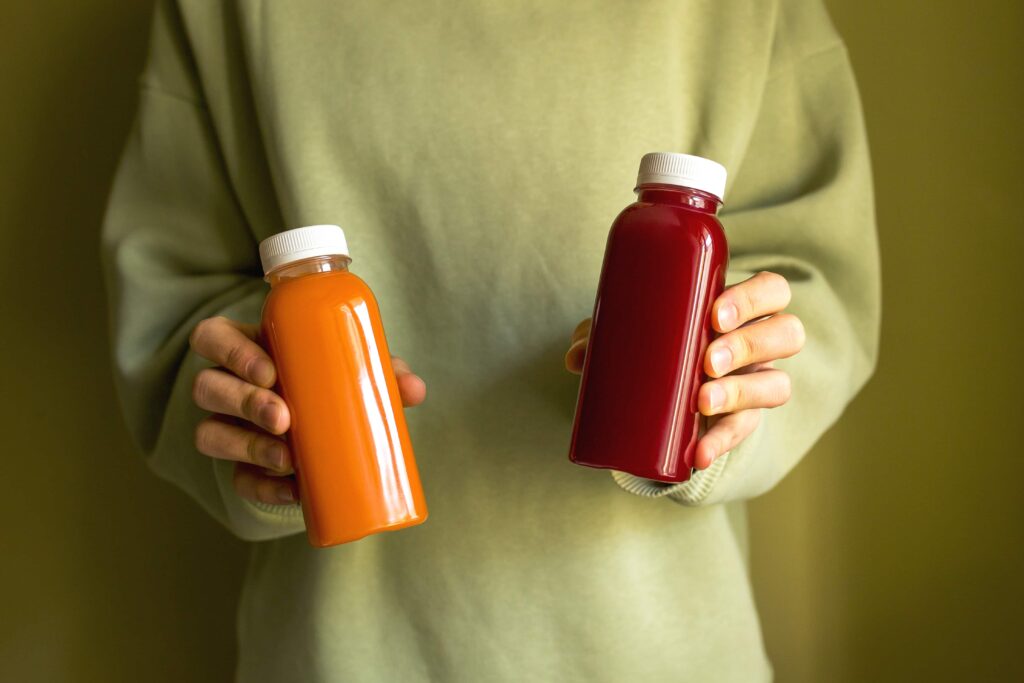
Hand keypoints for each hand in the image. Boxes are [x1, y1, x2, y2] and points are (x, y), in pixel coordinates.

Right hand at [189, 316, 426, 505]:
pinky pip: (237, 479)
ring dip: (247, 446)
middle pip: (207, 387)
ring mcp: (227, 428)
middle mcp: (227, 386)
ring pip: (209, 434)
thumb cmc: (331, 380)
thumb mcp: (351, 369)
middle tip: (284, 418)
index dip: (232, 353)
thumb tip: (413, 389)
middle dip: (244, 402)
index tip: (270, 372)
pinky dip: (264, 487)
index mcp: (248, 348)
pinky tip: (293, 491)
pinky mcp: (238, 468)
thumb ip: (381, 371)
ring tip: (288, 458)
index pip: (213, 339)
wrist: (326, 430)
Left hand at [564, 271, 803, 470]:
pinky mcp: (745, 420)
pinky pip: (744, 432)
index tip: (715, 315)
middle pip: (786, 334)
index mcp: (742, 309)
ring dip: (742, 392)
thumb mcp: (635, 332)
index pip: (772, 292)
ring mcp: (758, 383)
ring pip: (777, 385)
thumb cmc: (659, 341)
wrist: (671, 390)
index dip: (753, 300)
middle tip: (708, 359)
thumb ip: (603, 336)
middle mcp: (761, 345)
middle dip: (749, 345)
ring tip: (703, 401)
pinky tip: (699, 454)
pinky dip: (720, 442)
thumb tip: (575, 357)